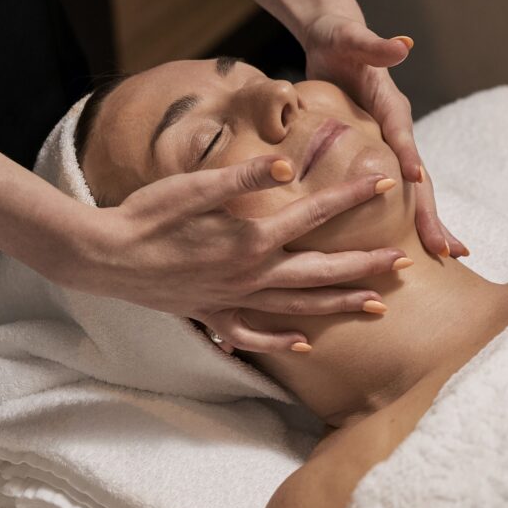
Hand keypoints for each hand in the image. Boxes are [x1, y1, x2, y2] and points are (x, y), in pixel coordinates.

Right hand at [61, 155, 409, 354]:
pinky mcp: (211, 313)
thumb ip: (242, 178)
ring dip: (339, 306)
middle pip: (318, 274)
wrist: (104, 256)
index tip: (384, 184)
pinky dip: (280, 339)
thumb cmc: (147, 216)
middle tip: (402, 264)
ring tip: (376, 306)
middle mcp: (248, 275)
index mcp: (249, 239)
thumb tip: (287, 163)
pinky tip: (302, 343)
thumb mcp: (193, 187)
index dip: (350, 197)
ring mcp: (231, 300)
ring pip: (297, 307)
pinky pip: (253, 333)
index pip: (312, 216)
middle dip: (364, 267)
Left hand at [302, 13, 466, 257]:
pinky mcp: (375, 153)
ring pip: (412, 189)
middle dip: (431, 212)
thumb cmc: (338, 37)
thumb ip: (373, 43)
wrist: (334, 41)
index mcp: (390, 105)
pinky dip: (401, 215)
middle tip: (447, 250)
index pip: (401, 135)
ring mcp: (388, 144)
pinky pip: (389, 188)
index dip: (408, 157)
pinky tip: (403, 242)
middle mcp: (395, 129)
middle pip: (418, 175)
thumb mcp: (349, 37)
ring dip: (426, 221)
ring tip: (441, 255)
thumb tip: (404, 43)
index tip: (416, 182)